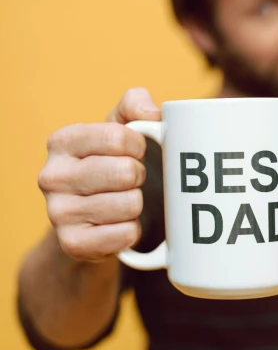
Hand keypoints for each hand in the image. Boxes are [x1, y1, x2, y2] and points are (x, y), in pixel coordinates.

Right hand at [38, 88, 160, 261]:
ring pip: (129, 204)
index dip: (140, 146)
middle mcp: (52, 176)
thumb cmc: (113, 166)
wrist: (95, 221)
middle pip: (125, 172)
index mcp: (62, 141)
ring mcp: (58, 212)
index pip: (119, 137)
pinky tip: (120, 225)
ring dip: (137, 205)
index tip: (136, 153)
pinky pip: (124, 234)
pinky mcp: (72, 243)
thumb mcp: (121, 130)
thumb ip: (135, 106)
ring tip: (125, 203)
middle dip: (139, 177)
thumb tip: (153, 113)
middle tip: (131, 181)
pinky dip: (132, 231)